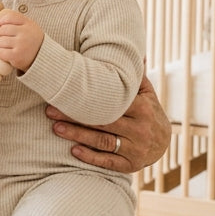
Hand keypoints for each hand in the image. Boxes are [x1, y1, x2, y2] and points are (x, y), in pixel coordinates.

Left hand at [0, 9, 42, 71]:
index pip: (9, 17)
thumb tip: (0, 16)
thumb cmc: (33, 41)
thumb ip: (18, 20)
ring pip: (0, 41)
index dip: (1, 21)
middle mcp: (25, 33)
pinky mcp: (16, 56)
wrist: (44, 58)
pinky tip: (7, 54)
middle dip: (1, 35)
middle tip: (7, 39)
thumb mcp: (30, 27)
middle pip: (2, 30)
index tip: (1, 26)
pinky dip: (0, 53)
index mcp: (29, 24)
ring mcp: (21, 45)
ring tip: (9, 47)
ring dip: (1, 45)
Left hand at [46, 74, 169, 173]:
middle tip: (50, 110)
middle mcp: (140, 129)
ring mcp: (135, 148)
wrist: (164, 144)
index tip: (66, 90)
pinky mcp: (130, 165)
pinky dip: (90, 157)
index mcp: (142, 108)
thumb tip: (133, 51)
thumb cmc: (148, 112)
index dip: (88, 96)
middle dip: (75, 116)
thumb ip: (135, 76)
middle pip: (103, 121)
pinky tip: (73, 150)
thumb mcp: (146, 93)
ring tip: (56, 128)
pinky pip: (108, 162)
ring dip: (78, 135)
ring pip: (103, 141)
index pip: (112, 102)